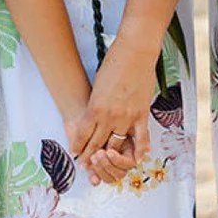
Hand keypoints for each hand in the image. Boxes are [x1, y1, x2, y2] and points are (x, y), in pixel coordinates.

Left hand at [69, 35, 154, 177]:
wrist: (134, 52)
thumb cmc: (113, 63)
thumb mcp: (98, 86)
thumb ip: (96, 104)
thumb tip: (94, 116)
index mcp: (94, 107)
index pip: (83, 134)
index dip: (78, 146)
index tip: (75, 153)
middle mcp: (109, 116)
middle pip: (96, 143)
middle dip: (89, 156)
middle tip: (85, 165)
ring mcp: (126, 117)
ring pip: (115, 145)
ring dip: (108, 156)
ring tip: (104, 163)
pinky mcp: (141, 115)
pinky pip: (139, 140)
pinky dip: (136, 151)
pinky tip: (133, 159)